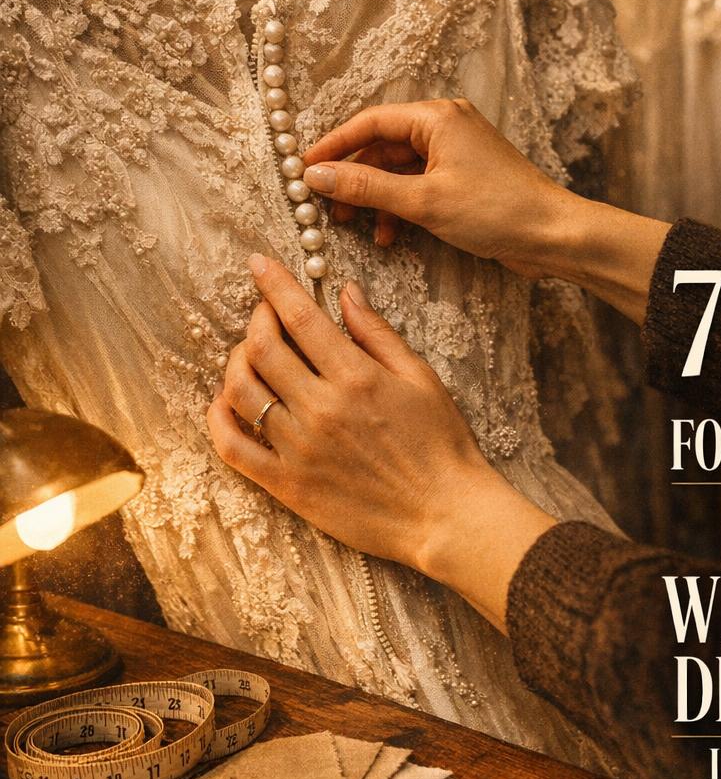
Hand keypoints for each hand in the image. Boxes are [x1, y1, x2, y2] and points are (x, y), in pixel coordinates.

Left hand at [207, 257, 553, 624]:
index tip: (259, 263)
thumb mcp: (420, 377)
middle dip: (256, 319)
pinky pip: (233, 447)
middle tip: (264, 313)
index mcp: (356, 377)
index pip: (300, 316)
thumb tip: (345, 293)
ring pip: (241, 391)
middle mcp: (321, 409)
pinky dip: (218, 419)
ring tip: (249, 356)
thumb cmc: (440, 444)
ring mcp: (299, 448)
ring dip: (236, 363)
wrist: (444, 515)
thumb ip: (377, 333)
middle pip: (261, 348)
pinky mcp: (287, 484)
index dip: (274, 283)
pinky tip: (225, 403)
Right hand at [302, 99, 573, 278]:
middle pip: (382, 146)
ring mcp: (456, 154)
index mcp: (437, 117)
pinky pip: (418, 187)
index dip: (334, 146)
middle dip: (354, 178)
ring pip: (399, 170)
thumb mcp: (423, 201)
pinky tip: (388, 235)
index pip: (370, 122)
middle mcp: (445, 127)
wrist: (553, 236)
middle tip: (327, 207)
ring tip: (354, 226)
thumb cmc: (496, 210)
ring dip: (375, 198)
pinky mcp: (464, 180)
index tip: (304, 170)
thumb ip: (366, 188)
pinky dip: (400, 208)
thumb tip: (316, 177)